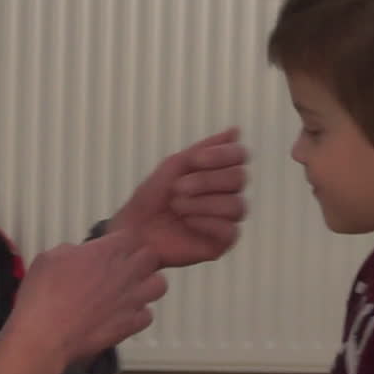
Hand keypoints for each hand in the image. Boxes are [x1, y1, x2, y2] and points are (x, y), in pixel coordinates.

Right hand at [3, 231, 166, 365]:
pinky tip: (124, 315)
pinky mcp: (130, 324)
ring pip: (159, 285)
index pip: (131, 236)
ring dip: (147, 285)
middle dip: (140, 260)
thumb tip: (79, 255)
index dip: (123, 242)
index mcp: (106, 251)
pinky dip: (139, 315)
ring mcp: (131, 299)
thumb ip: (73, 251)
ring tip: (131, 290)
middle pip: (151, 257)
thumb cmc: (43, 298)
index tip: (114, 248)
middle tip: (125, 267)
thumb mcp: (50, 258)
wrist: (45, 335)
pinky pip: (148, 315)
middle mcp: (124, 272)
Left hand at [110, 127, 248, 268]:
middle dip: (206, 181)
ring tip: (177, 206)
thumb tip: (236, 131)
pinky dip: (207, 223)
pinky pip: (230, 230)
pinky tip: (188, 222)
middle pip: (239, 178)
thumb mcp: (176, 165)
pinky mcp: (222, 242)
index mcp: (219, 172)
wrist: (134, 229)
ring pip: (236, 205)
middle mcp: (227, 194)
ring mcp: (226, 219)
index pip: (239, 155)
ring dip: (202, 203)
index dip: (221, 155)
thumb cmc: (152, 197)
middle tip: (177, 188)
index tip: (194, 160)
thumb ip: (206, 148)